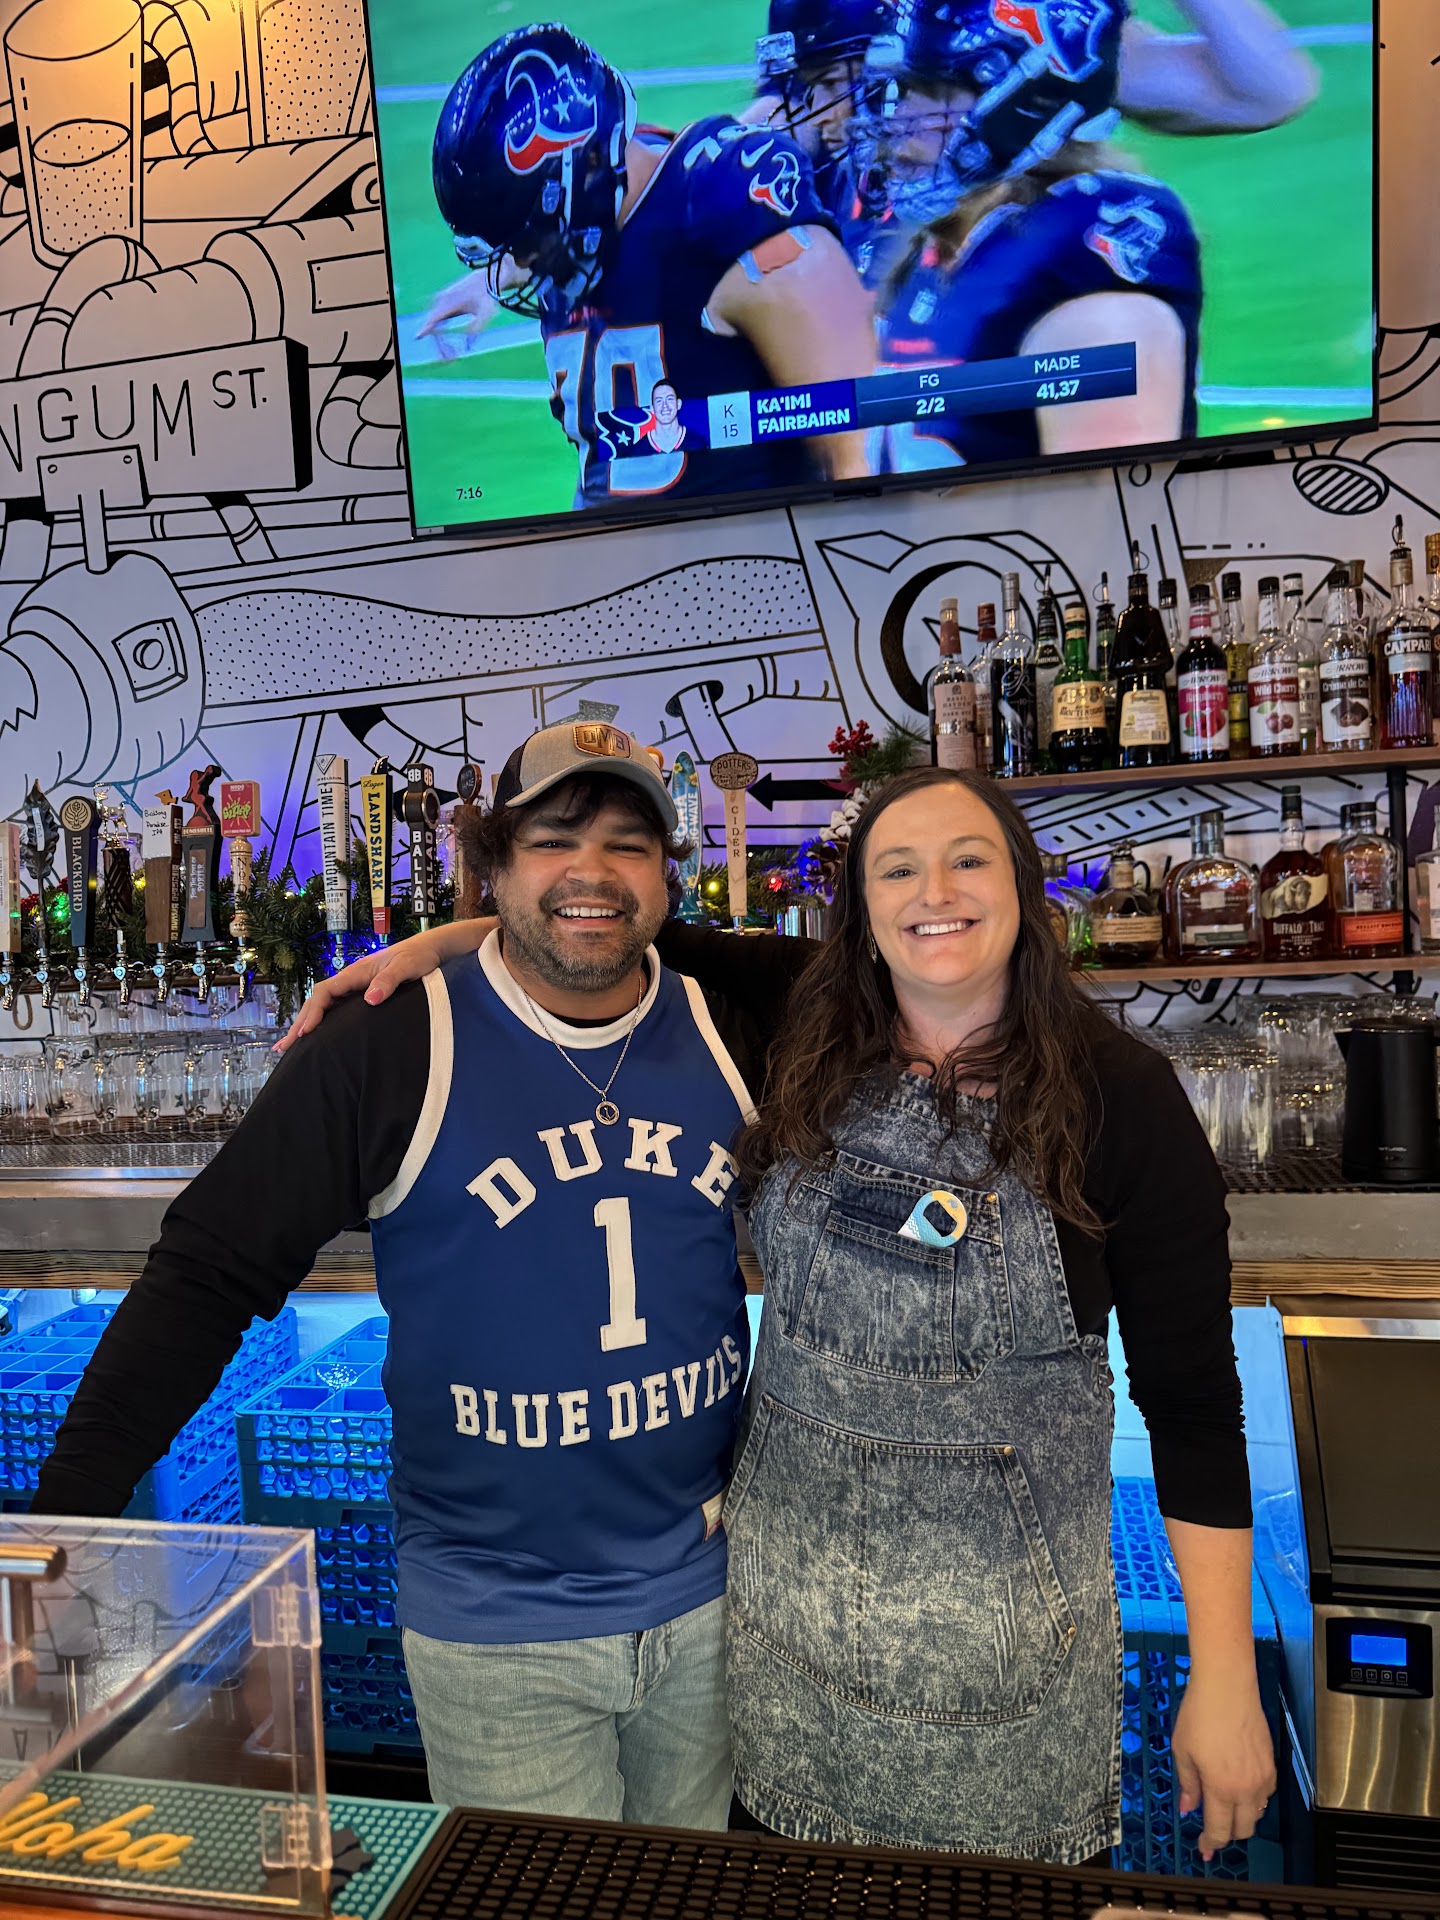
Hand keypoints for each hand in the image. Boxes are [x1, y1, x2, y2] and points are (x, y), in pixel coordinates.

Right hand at [273, 921, 492, 1053]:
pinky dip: (322, 1022)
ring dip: (306, 1024)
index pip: (325, 992)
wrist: (430, 949)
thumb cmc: (419, 957)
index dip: (313, 1012)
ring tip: (290, 1047)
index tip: (305, 1032)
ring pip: (324, 1006)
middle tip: (283, 1048)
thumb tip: (370, 999)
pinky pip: (336, 1009)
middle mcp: (351, 980)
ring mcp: (355, 987)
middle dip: (300, 1024)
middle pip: (317, 1001)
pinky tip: (317, 1036)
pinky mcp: (362, 994)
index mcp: (356, 972)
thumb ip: (389, 981)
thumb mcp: (407, 967)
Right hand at [415, 271, 504, 360]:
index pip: (433, 317)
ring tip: (451, 353)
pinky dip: (439, 330)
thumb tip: (468, 345)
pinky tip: (447, 342)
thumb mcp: (486, 315)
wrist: (486, 279)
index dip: (425, 328)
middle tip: (450, 359)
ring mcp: (441, 298)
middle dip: (438, 342)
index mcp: (450, 302)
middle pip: (432, 322)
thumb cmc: (487, 298)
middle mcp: (442, 299)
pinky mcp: (443, 299)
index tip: (417, 337)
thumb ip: (477, 329)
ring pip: (433, 321)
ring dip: (438, 337)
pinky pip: (436, 317)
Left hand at [1171, 1678, 1276, 1861]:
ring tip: (1224, 1804)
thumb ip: (1188, 1784)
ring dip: (1242, 1816)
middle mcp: (1247, 1788)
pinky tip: (1240, 1786)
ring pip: (1257, 1813)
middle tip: (1211, 1828)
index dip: (1210, 1844)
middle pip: (1244, 1829)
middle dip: (1227, 1833)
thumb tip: (1188, 1807)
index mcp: (1222, 1788)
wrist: (1227, 1685)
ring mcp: (1263, 1776)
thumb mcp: (1183, 1750)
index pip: (1220, 1831)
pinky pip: (1266, 1794)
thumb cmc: (1201, 1712)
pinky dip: (1254, 1799)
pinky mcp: (1272, 1763)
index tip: (1203, 1848)